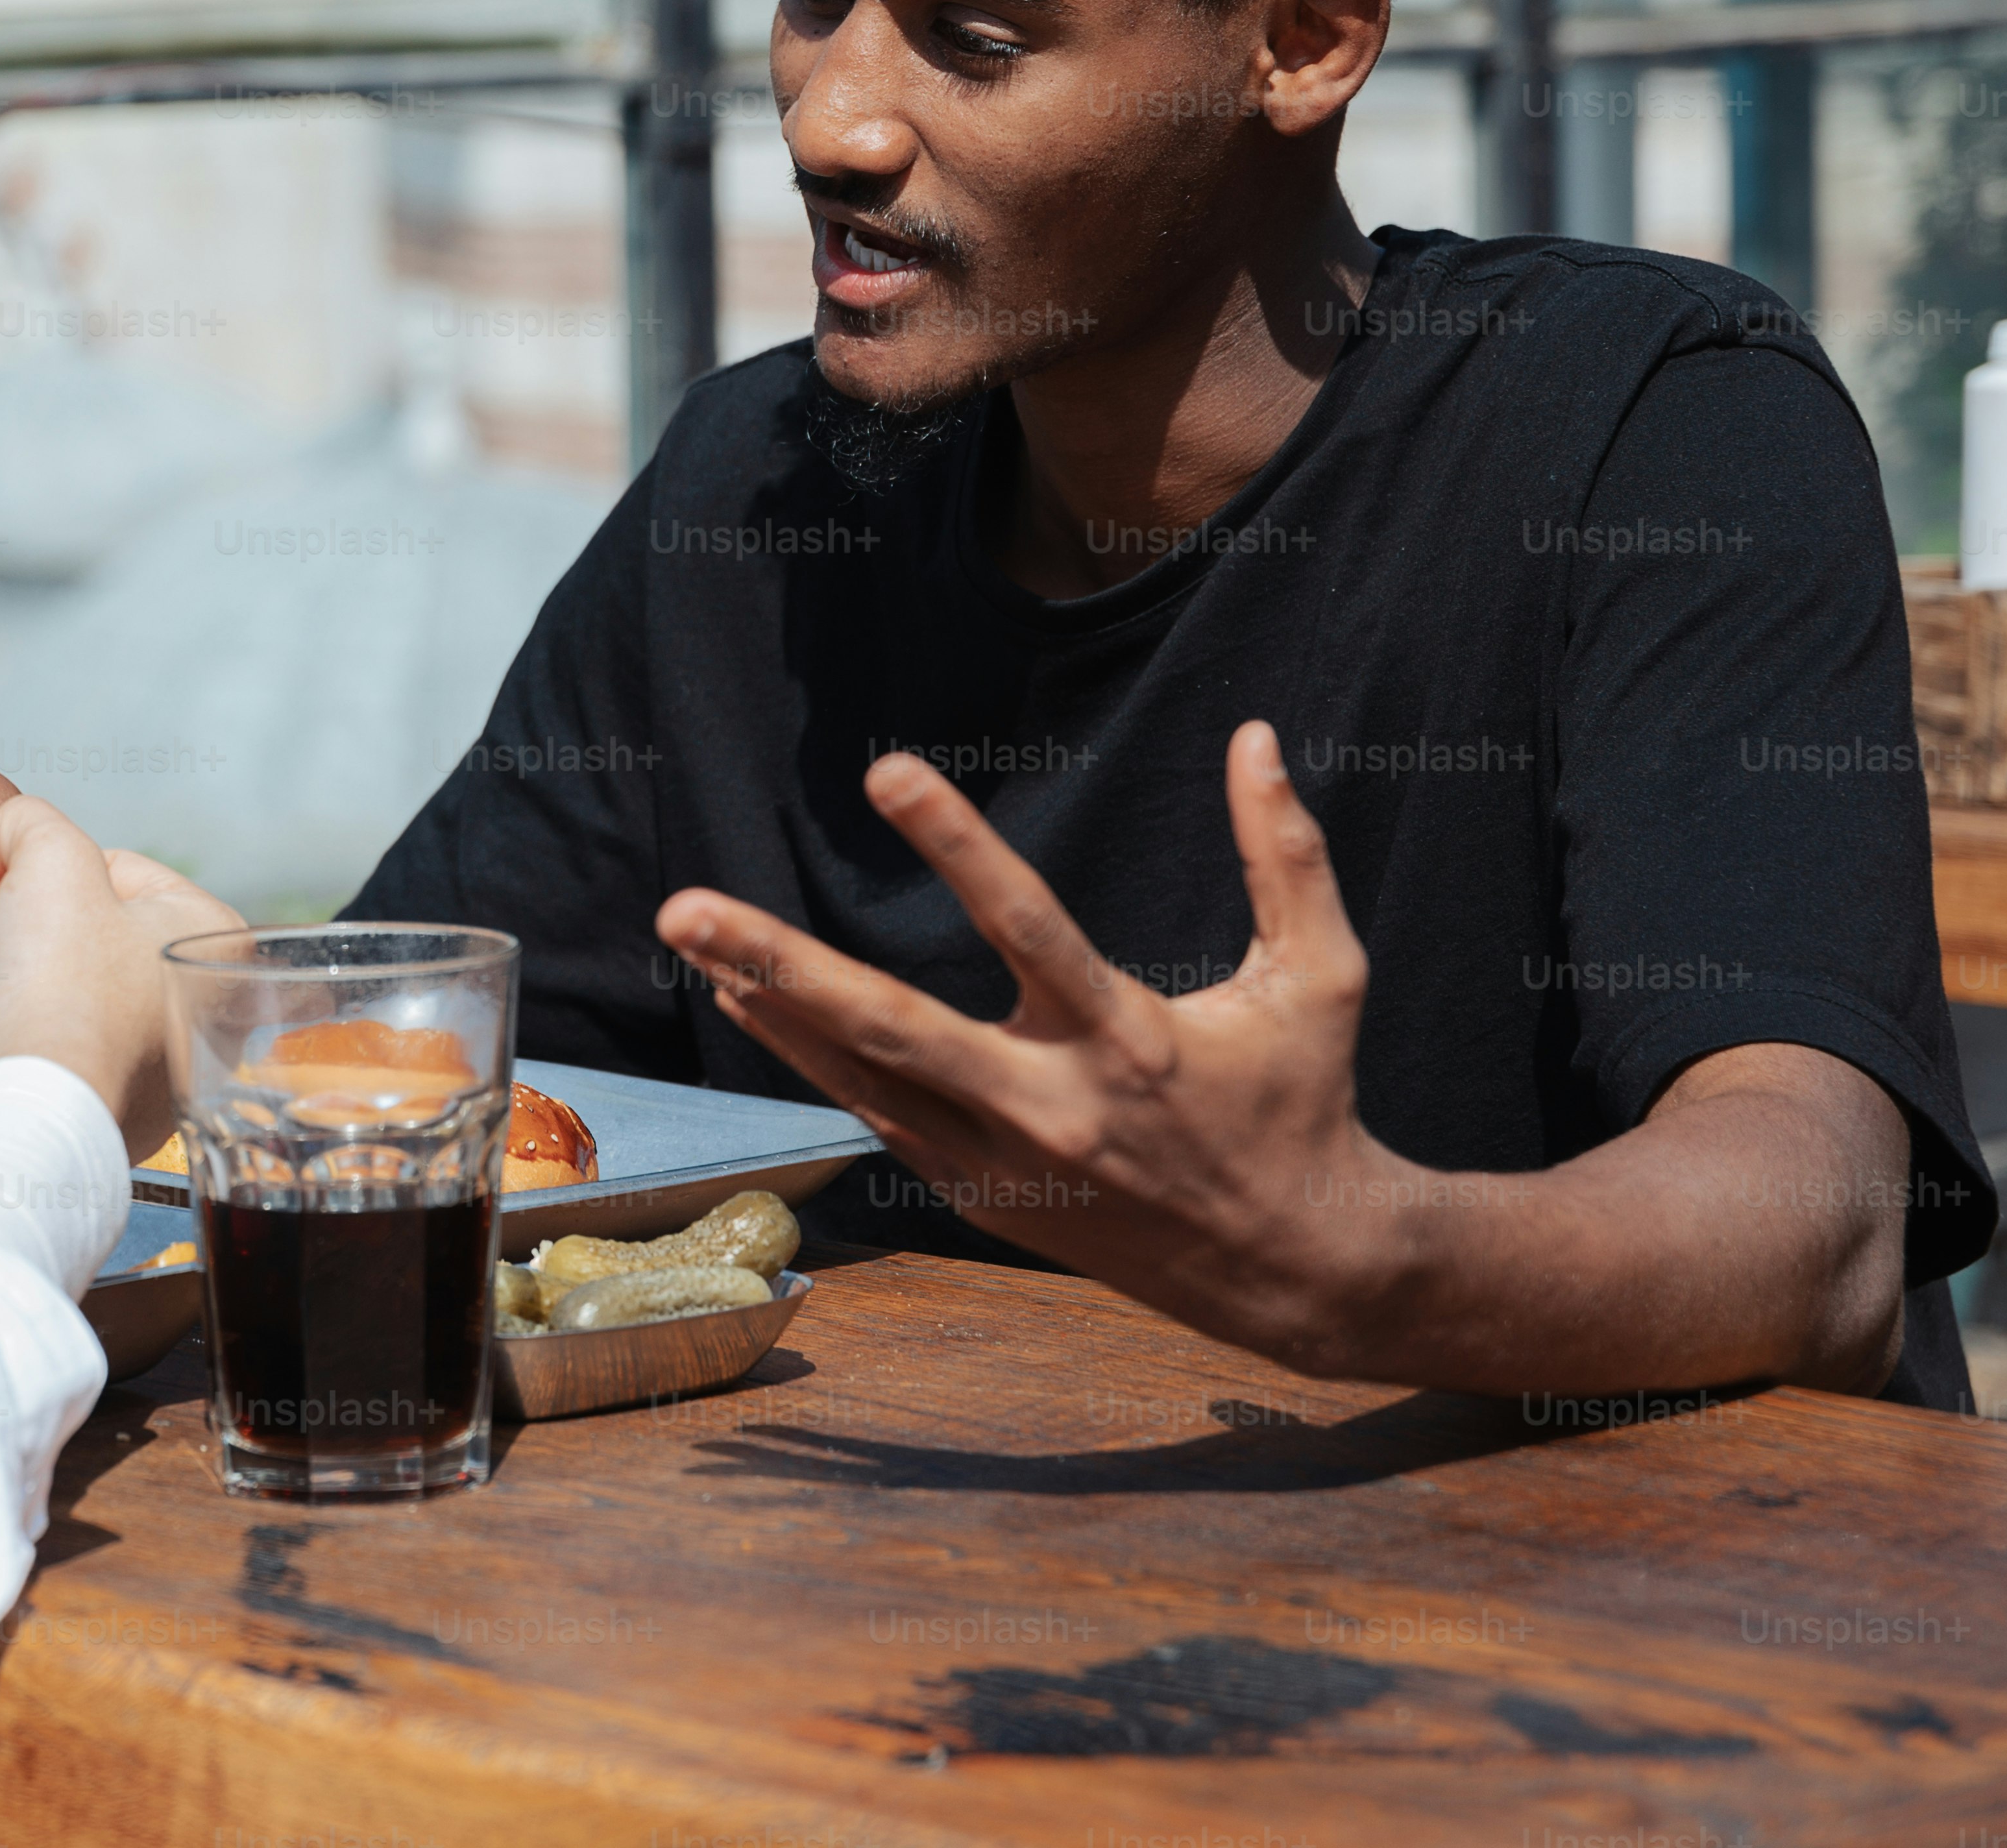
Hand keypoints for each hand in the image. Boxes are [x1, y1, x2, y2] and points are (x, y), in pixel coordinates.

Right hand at [0, 794, 224, 1158]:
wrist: (37, 1115)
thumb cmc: (62, 988)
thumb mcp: (48, 858)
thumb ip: (22, 822)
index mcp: (204, 934)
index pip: (110, 866)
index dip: (28, 857)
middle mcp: (195, 997)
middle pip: (80, 921)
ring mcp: (156, 1054)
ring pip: (61, 974)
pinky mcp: (111, 1096)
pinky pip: (56, 1030)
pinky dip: (12, 1004)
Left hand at [654, 720, 1399, 1373]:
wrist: (1292, 1270)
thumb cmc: (1305, 1105)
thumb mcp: (1322, 978)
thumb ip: (1287, 856)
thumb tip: (1258, 737)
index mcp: (1128, 1042)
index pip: (1027, 926)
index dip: (955, 844)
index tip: (884, 770)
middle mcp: (1051, 1104)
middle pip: (893, 1026)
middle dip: (782, 962)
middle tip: (685, 909)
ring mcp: (1004, 1160)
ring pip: (862, 1075)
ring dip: (773, 1007)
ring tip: (692, 945)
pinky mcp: (981, 1194)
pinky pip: (877, 1113)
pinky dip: (810, 1058)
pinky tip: (753, 1002)